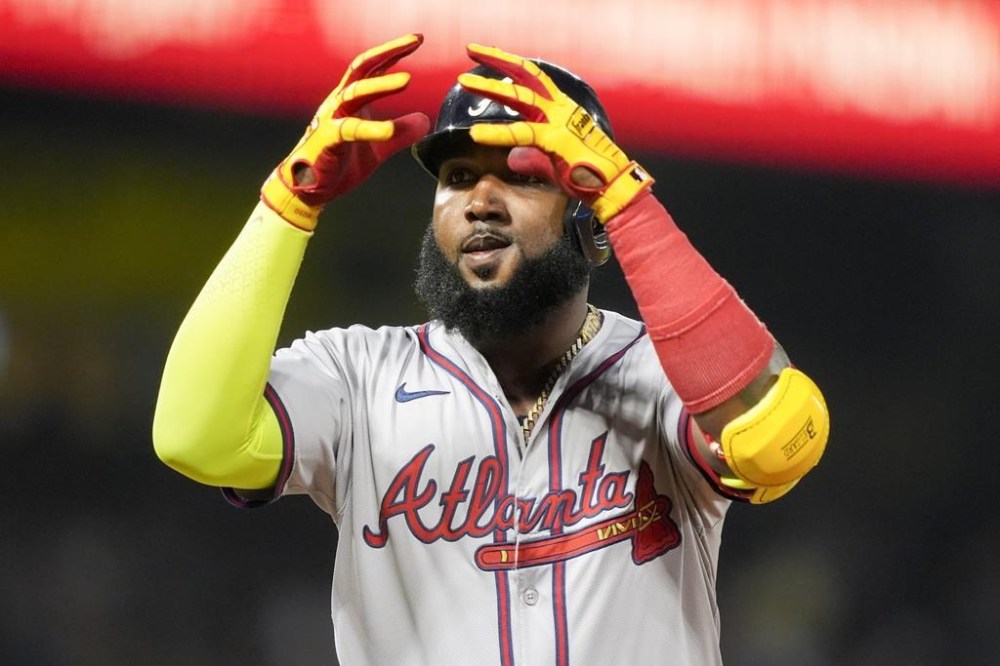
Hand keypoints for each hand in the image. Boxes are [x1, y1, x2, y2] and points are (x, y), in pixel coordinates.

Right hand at [261, 33, 429, 229]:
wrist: (309, 188)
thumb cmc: (338, 162)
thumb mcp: (378, 147)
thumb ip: (400, 133)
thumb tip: (425, 121)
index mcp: (350, 100)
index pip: (372, 68)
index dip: (393, 52)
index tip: (417, 40)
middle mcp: (339, 103)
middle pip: (363, 68)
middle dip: (389, 52)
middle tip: (415, 42)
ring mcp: (331, 119)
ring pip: (355, 93)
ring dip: (381, 85)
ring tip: (406, 80)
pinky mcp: (327, 140)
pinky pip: (350, 130)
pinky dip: (371, 129)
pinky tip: (390, 131)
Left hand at [458, 44, 652, 222]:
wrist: (612, 188)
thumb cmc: (588, 176)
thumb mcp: (554, 163)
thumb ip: (532, 158)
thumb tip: (512, 159)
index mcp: (562, 109)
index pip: (533, 79)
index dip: (510, 66)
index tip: (489, 57)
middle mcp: (560, 109)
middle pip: (525, 75)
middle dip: (497, 59)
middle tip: (471, 48)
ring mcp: (559, 122)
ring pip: (520, 97)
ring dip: (490, 87)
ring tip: (464, 81)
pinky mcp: (556, 140)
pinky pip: (521, 133)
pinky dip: (496, 134)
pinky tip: (475, 134)